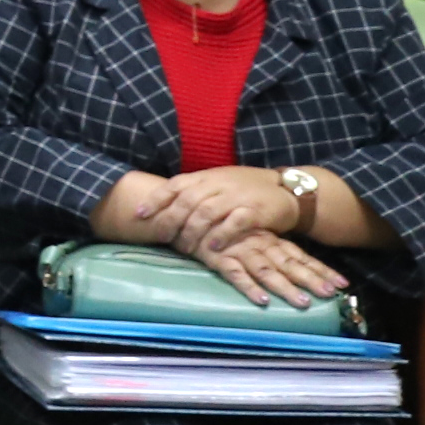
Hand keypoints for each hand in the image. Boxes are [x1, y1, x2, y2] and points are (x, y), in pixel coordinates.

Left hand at [137, 166, 305, 256]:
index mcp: (206, 176)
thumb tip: (162, 206)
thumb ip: (194, 192)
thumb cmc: (245, 188)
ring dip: (193, 231)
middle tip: (160, 236)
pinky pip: (235, 223)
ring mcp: (237, 196)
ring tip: (184, 248)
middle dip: (170, 219)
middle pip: (187, 201)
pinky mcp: (255, 211)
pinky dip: (222, 235)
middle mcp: (218, 184)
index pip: (175, 185)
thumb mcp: (217, 183)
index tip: (138, 215)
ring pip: (207, 212)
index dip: (155, 199)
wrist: (285, 188)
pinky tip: (213, 248)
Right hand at [193, 228, 347, 309]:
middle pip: (288, 264)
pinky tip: (261, 300)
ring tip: (302, 303)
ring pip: (266, 271)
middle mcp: (256, 244)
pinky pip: (234, 274)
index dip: (319, 269)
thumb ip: (259, 241)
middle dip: (311, 280)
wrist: (179, 206)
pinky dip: (248, 287)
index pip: (298, 255)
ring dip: (285, 287)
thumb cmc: (211, 222)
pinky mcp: (216, 257)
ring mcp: (237, 251)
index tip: (343, 284)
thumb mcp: (242, 229)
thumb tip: (282, 259)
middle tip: (332, 295)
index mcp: (265, 237)